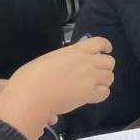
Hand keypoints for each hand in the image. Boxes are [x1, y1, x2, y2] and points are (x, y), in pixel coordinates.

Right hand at [0, 38, 114, 139]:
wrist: (30, 96)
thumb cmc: (30, 77)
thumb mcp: (48, 60)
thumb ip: (62, 62)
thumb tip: (63, 71)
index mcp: (75, 51)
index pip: (99, 42)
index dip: (106, 46)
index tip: (106, 50)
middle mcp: (86, 61)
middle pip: (109, 61)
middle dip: (105, 67)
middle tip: (96, 73)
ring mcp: (90, 77)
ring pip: (109, 77)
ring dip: (103, 81)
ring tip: (93, 86)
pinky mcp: (90, 93)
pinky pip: (105, 93)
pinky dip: (99, 95)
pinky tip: (91, 97)